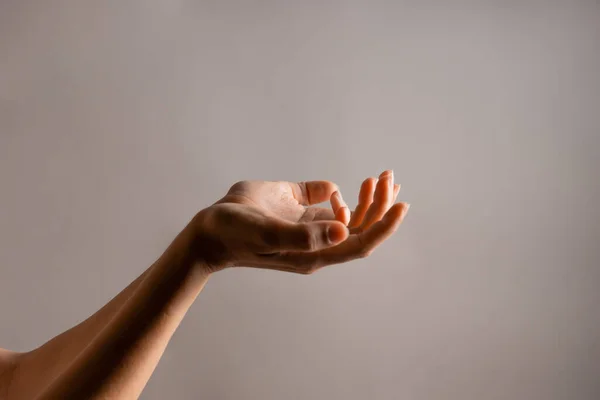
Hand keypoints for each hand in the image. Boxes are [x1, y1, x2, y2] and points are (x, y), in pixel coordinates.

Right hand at [191, 170, 408, 273]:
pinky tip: (333, 191)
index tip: (402, 205)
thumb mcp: (266, 233)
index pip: (360, 242)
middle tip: (388, 177)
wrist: (209, 229)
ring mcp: (307, 226)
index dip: (384, 227)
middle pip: (360, 227)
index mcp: (314, 253)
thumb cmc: (234, 234)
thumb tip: (343, 228)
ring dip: (367, 198)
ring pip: (349, 214)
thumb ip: (303, 234)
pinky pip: (325, 199)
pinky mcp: (297, 208)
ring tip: (379, 177)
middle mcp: (316, 241)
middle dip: (379, 204)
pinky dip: (337, 193)